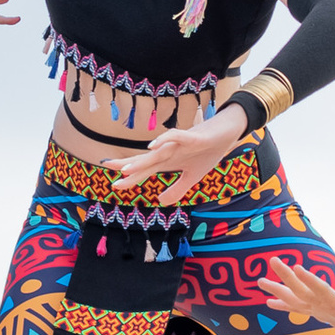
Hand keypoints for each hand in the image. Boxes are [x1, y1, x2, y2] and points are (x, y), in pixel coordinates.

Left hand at [111, 101, 246, 195]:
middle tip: (107, 168)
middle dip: (127, 165)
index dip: (131, 178)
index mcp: (169, 161)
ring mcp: (179, 144)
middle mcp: (169, 151)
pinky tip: (152, 146)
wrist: (227, 133)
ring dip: (141, 160)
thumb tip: (160, 202)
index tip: (115, 186)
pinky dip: (163, 140)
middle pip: (145, 160)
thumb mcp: (193, 177)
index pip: (146, 170)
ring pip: (157, 152)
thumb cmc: (208, 151)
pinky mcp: (192, 137)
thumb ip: (177, 189)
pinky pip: (175, 137)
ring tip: (124, 168)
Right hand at [261, 257, 334, 334]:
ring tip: (260, 280)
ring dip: (280, 288)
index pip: (324, 292)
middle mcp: (329, 304)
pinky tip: (269, 302)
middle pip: (305, 289)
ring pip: (298, 296)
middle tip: (272, 260)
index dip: (311, 281)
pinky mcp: (320, 313)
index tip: (298, 268)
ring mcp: (323, 308)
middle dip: (288, 277)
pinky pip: (299, 308)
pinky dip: (284, 305)